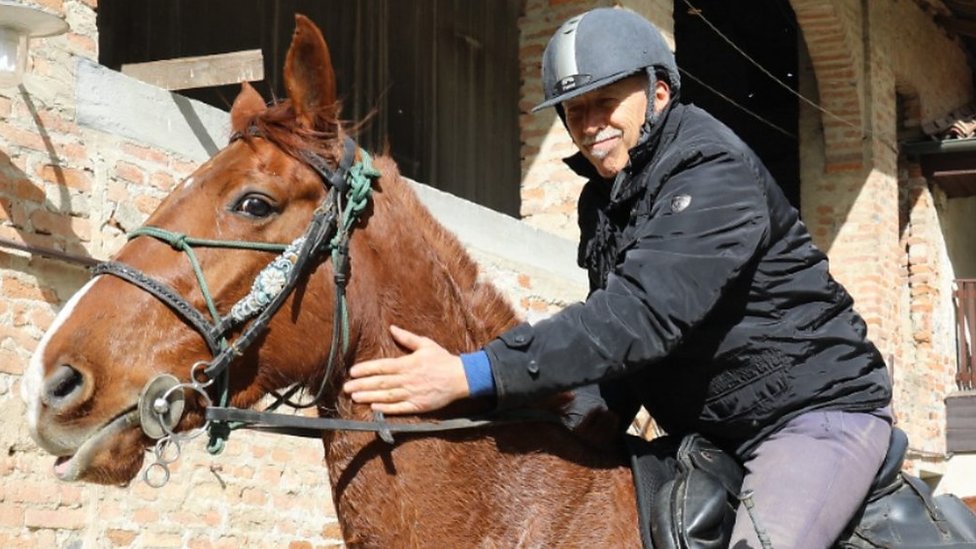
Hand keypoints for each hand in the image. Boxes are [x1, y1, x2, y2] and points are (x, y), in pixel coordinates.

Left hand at [343, 325, 469, 413]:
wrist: (461, 378)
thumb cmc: (443, 360)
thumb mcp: (426, 344)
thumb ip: (407, 338)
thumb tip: (392, 328)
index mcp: (408, 364)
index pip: (383, 366)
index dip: (366, 369)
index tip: (353, 371)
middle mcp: (407, 379)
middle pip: (381, 383)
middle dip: (362, 385)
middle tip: (346, 387)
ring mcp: (412, 394)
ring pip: (387, 396)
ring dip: (369, 397)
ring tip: (355, 397)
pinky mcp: (418, 406)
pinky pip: (399, 408)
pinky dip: (386, 409)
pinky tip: (374, 408)